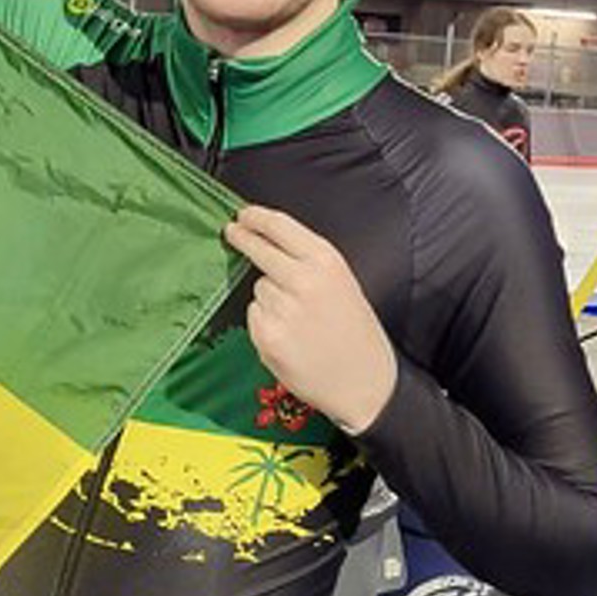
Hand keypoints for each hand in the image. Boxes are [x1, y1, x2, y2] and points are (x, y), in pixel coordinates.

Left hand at [223, 205, 396, 434]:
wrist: (364, 381)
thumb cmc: (354, 330)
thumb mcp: (342, 281)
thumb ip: (306, 260)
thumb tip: (266, 239)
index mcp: (325, 261)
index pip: (279, 226)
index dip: (255, 217)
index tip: (242, 214)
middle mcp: (302, 280)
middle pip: (258, 248)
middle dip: (241, 237)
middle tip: (231, 231)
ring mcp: (282, 308)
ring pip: (258, 287)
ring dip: (268, 296)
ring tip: (298, 318)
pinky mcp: (267, 335)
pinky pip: (254, 314)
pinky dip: (265, 321)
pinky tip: (289, 335)